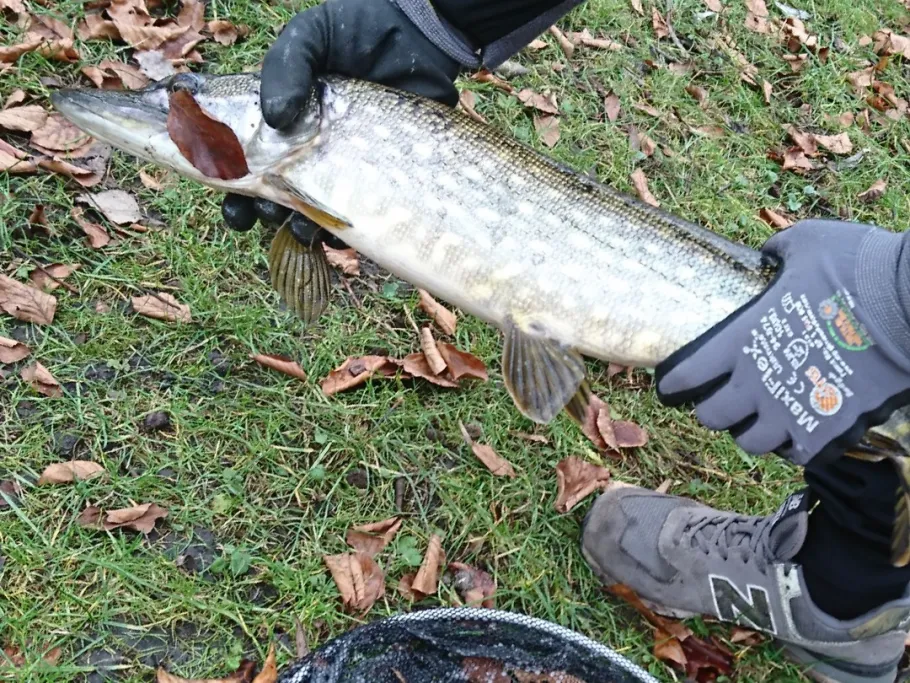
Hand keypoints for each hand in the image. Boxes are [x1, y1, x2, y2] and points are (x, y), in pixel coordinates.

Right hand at [221, 0, 461, 233]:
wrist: (422, 41)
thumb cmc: (359, 30)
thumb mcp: (313, 35)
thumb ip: (287, 66)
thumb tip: (275, 118)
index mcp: (272, 115)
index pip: (232, 150)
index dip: (219, 171)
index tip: (222, 185)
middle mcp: (297, 147)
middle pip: (260, 193)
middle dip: (253, 211)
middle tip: (257, 211)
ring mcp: (332, 168)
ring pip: (299, 214)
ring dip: (291, 227)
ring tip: (298, 224)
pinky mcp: (367, 182)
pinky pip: (346, 221)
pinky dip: (336, 234)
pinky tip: (336, 233)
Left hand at [655, 219, 909, 466]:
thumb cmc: (858, 265)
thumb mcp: (808, 243)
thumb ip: (777, 251)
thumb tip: (767, 253)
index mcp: (741, 339)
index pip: (686, 374)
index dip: (673, 383)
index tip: (672, 384)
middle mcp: (757, 381)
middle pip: (710, 417)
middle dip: (711, 410)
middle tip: (722, 400)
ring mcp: (791, 409)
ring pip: (748, 442)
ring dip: (750, 431)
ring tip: (759, 418)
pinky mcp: (828, 429)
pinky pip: (795, 452)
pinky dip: (791, 444)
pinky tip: (797, 427)